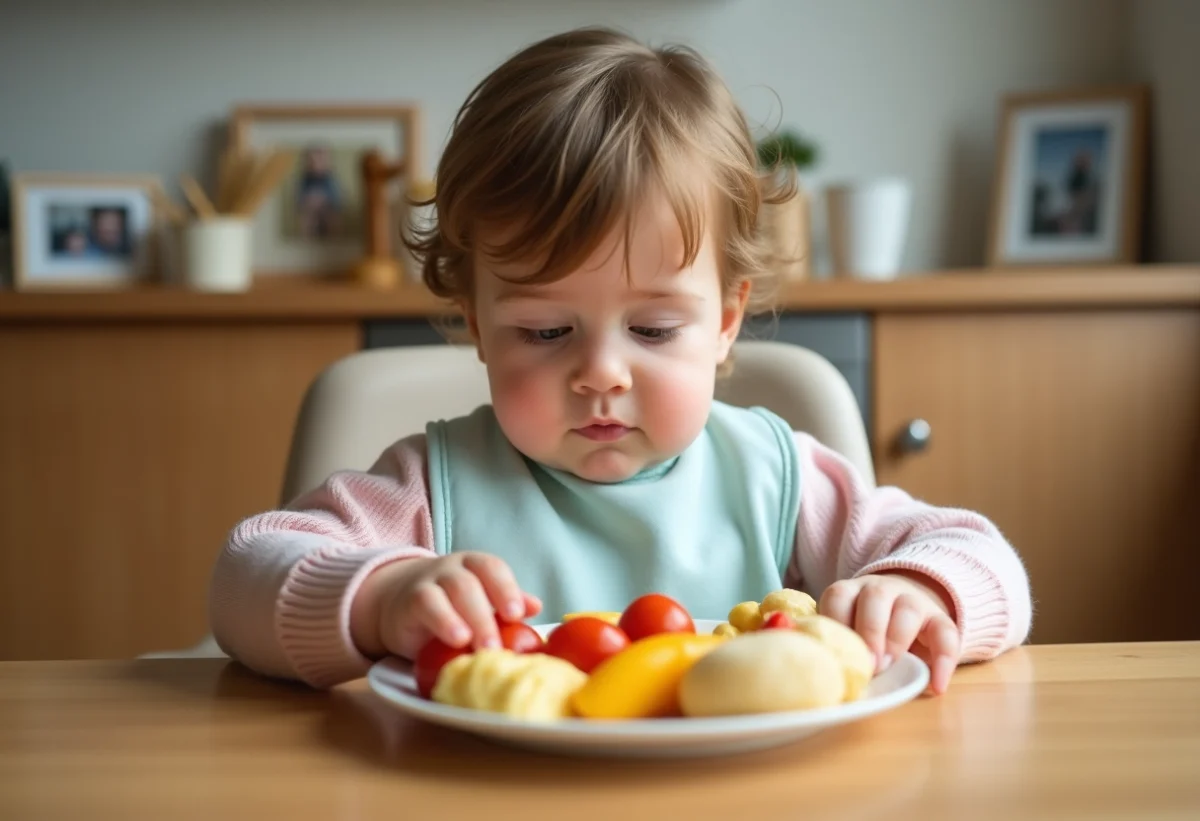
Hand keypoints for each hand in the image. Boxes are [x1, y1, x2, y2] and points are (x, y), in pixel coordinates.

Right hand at [350, 552, 541, 661]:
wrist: (399, 604)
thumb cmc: (450, 608)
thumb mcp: (479, 604)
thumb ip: (505, 605)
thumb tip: (536, 606)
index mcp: (475, 567)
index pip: (493, 568)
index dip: (506, 588)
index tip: (518, 613)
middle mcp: (454, 568)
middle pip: (473, 582)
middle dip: (489, 614)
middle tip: (499, 646)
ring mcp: (431, 581)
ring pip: (454, 590)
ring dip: (471, 619)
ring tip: (483, 647)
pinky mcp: (412, 599)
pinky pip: (428, 604)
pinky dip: (445, 620)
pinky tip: (457, 639)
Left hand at [818, 570, 959, 694]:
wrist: (907, 606)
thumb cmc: (866, 628)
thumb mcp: (848, 628)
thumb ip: (835, 642)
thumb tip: (818, 669)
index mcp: (852, 592)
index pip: (839, 596)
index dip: (835, 622)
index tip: (835, 651)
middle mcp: (881, 591)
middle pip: (875, 598)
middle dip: (869, 630)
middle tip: (867, 663)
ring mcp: (913, 601)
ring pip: (909, 610)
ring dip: (897, 640)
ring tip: (889, 667)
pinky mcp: (940, 619)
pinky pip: (947, 633)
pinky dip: (944, 661)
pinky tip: (937, 686)